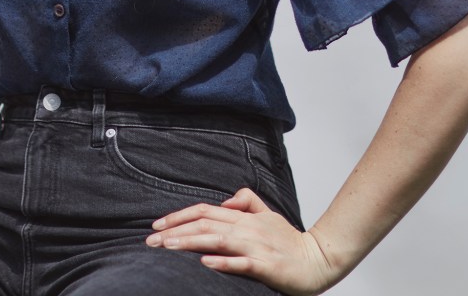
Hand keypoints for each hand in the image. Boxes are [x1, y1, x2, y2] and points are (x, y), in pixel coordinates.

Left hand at [146, 188, 340, 295]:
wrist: (318, 260)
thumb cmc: (290, 241)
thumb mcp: (267, 214)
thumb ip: (246, 201)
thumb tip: (224, 201)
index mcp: (243, 217)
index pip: (205, 210)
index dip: (179, 215)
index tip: (157, 225)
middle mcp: (245, 228)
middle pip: (204, 223)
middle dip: (174, 230)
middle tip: (150, 240)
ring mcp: (255, 246)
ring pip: (216, 240)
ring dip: (189, 242)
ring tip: (167, 246)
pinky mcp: (265, 266)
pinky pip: (241, 263)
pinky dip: (222, 261)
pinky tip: (205, 262)